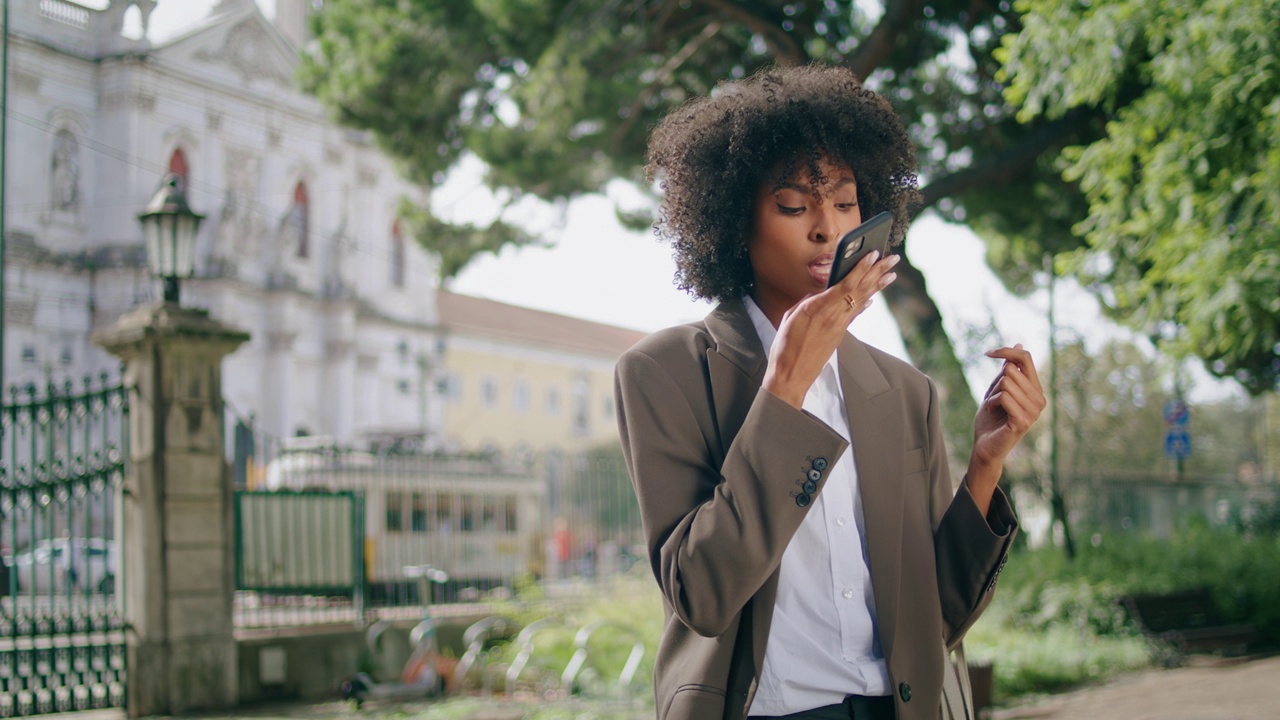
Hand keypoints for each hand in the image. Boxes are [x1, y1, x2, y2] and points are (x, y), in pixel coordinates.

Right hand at [762, 251, 898, 408]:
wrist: (791, 375)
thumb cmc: (784, 346)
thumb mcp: (791, 316)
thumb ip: (808, 301)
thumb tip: (820, 294)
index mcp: (817, 308)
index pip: (845, 283)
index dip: (861, 268)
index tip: (872, 254)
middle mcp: (832, 316)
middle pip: (860, 289)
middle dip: (877, 272)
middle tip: (892, 259)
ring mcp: (838, 327)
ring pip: (861, 300)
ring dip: (877, 286)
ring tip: (891, 274)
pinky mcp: (839, 336)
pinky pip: (854, 314)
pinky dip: (864, 303)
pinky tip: (872, 297)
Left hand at [966, 345, 1045, 509]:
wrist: (985, 446)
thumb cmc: (991, 419)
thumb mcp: (997, 389)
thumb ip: (1008, 370)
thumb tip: (1019, 345)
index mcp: (1036, 390)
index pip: (1025, 358)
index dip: (1006, 351)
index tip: (988, 353)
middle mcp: (1039, 400)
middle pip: (1011, 370)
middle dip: (994, 383)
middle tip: (993, 401)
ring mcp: (1034, 411)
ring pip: (1006, 382)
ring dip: (991, 395)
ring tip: (993, 408)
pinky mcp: (1023, 420)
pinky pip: (1003, 396)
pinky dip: (990, 402)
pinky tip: (991, 412)